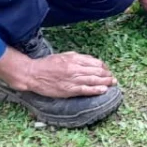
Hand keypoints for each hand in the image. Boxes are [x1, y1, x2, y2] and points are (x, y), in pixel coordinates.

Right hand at [0, 47, 116, 97]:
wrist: (33, 74)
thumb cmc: (47, 64)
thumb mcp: (64, 56)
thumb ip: (78, 58)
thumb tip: (91, 61)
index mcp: (74, 59)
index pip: (95, 62)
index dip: (104, 67)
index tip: (107, 70)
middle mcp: (75, 68)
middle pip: (97, 71)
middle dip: (107, 75)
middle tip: (113, 78)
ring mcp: (72, 80)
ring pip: (93, 80)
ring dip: (105, 82)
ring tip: (113, 83)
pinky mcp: (69, 90)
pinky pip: (85, 90)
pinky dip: (96, 90)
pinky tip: (103, 90)